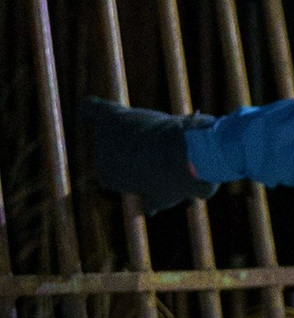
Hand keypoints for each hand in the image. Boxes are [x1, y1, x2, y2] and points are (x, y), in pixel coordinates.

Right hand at [80, 98, 202, 212]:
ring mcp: (103, 136)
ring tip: (156, 138)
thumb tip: (148, 210)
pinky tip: (85, 107)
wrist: (183, 153)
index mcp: (108, 179)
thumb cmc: (179, 177)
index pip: (121, 169)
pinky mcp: (110, 116)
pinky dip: (89, 107)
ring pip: (119, 129)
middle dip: (140, 147)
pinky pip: (91, 109)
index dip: (143, 166)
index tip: (162, 167)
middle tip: (163, 151)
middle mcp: (99, 159)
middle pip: (119, 148)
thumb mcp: (166, 196)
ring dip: (136, 130)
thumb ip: (154, 202)